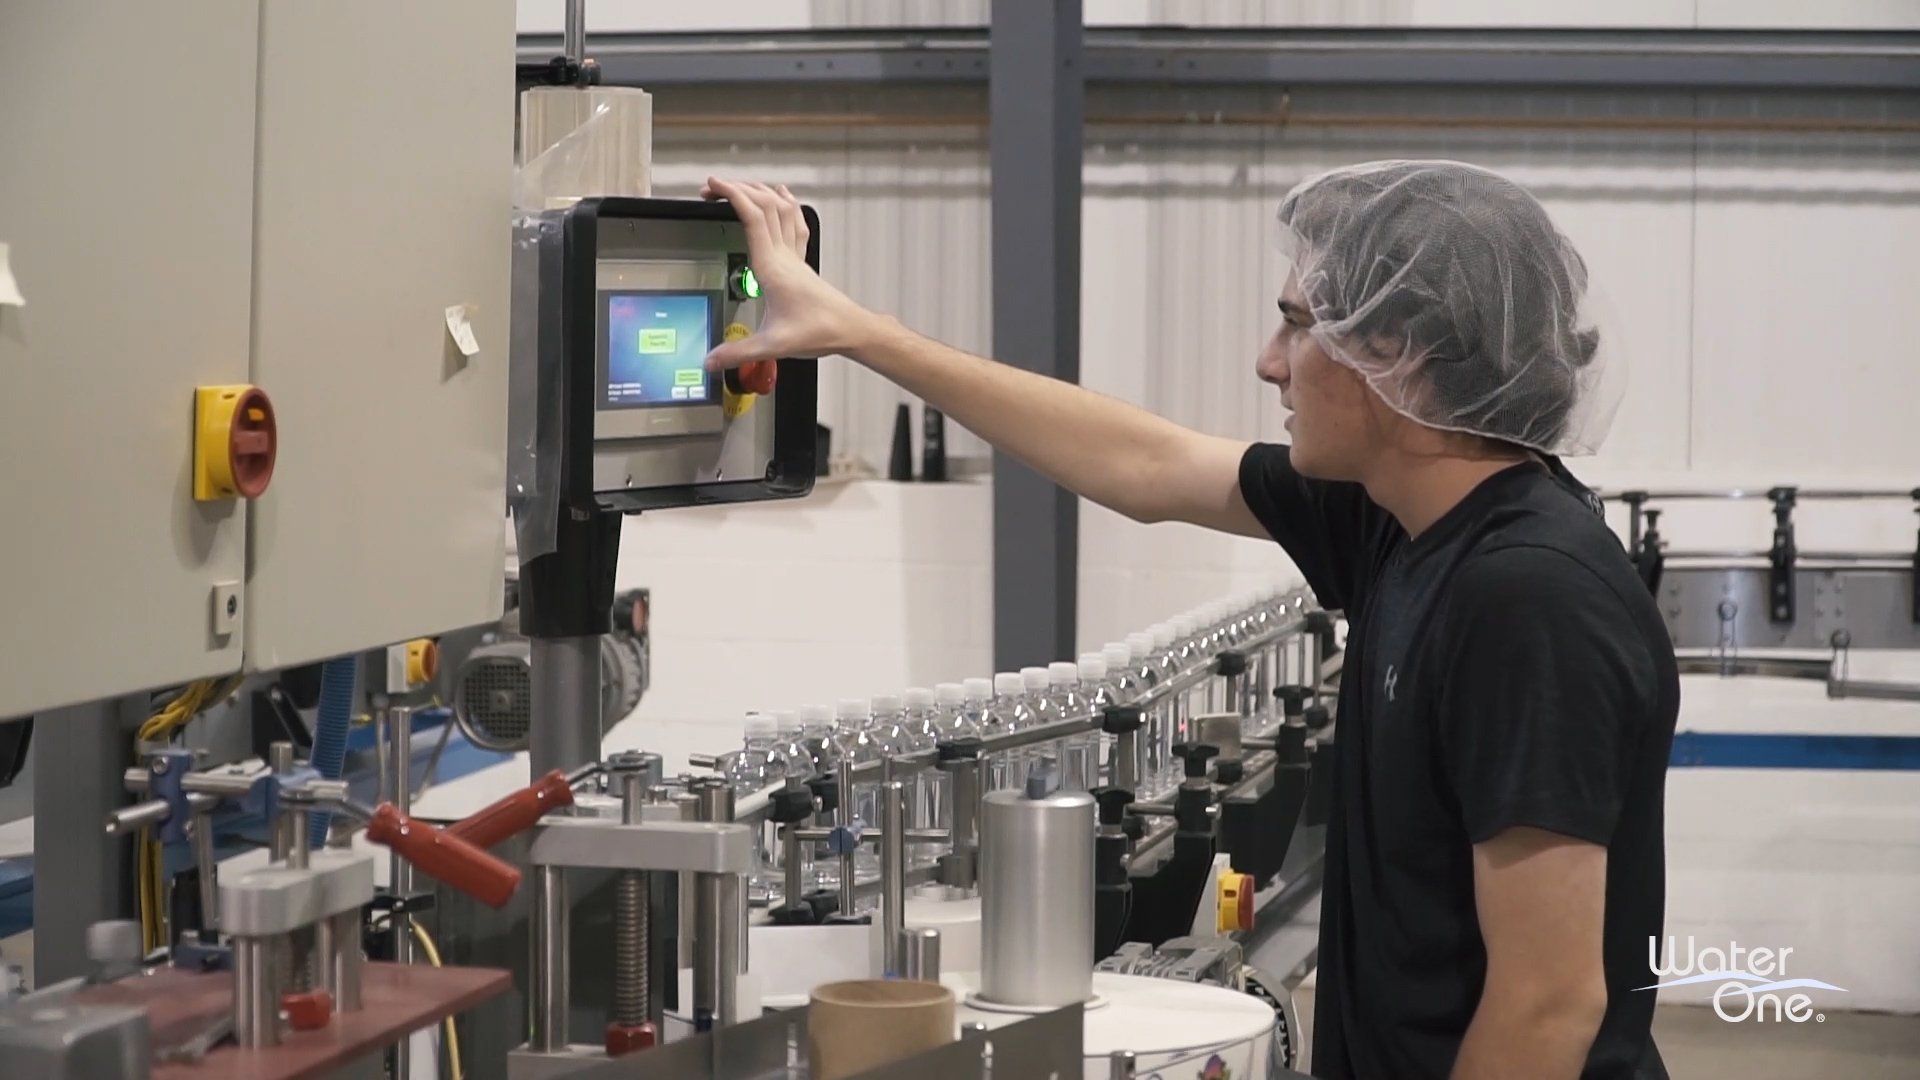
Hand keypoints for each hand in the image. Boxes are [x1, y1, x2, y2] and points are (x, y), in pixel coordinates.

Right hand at [700, 178, 875, 369]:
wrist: (850, 329)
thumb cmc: (819, 331)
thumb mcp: (773, 345)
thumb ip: (739, 352)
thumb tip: (710, 360)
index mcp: (773, 268)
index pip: (753, 218)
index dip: (732, 195)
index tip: (713, 186)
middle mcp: (785, 256)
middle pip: (764, 205)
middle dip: (737, 189)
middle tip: (713, 188)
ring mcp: (795, 256)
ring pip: (780, 209)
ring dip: (759, 192)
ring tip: (738, 186)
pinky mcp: (802, 262)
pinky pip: (795, 222)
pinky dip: (785, 203)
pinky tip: (782, 196)